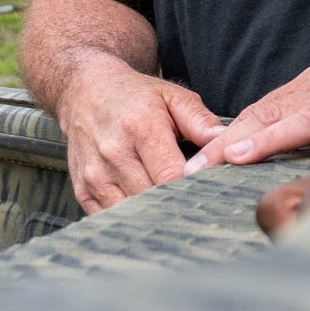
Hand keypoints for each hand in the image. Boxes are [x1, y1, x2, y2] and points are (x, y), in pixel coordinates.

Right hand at [55, 54, 226, 212]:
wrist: (86, 91)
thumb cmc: (135, 96)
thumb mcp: (173, 97)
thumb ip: (201, 122)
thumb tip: (227, 145)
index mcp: (141, 128)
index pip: (171, 176)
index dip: (192, 189)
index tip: (208, 194)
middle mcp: (114, 154)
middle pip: (152, 199)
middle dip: (175, 205)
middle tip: (194, 208)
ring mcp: (95, 174)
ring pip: (130, 213)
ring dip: (151, 216)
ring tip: (169, 210)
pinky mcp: (82, 189)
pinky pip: (109, 217)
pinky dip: (127, 219)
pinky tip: (143, 212)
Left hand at [183, 60, 309, 174]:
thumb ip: (302, 130)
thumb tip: (256, 157)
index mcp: (309, 87)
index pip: (259, 114)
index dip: (225, 139)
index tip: (194, 167)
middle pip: (271, 113)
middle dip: (233, 142)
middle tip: (200, 168)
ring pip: (306, 117)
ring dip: (271, 138)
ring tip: (239, 156)